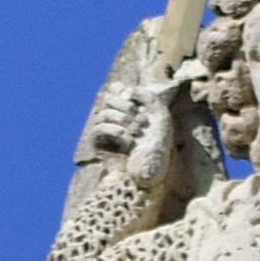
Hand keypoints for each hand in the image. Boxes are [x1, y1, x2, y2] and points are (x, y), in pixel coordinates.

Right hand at [94, 62, 200, 188]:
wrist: (151, 172)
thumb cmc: (159, 146)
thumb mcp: (161, 115)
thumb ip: (147, 96)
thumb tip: (125, 90)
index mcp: (129, 109)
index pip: (115, 88)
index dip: (123, 91)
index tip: (136, 102)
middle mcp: (115, 117)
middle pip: (107, 97)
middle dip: (125, 106)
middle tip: (140, 121)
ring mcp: (106, 130)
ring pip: (103, 113)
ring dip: (122, 121)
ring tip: (136, 133)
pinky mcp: (99, 144)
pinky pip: (99, 128)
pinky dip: (115, 132)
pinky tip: (129, 143)